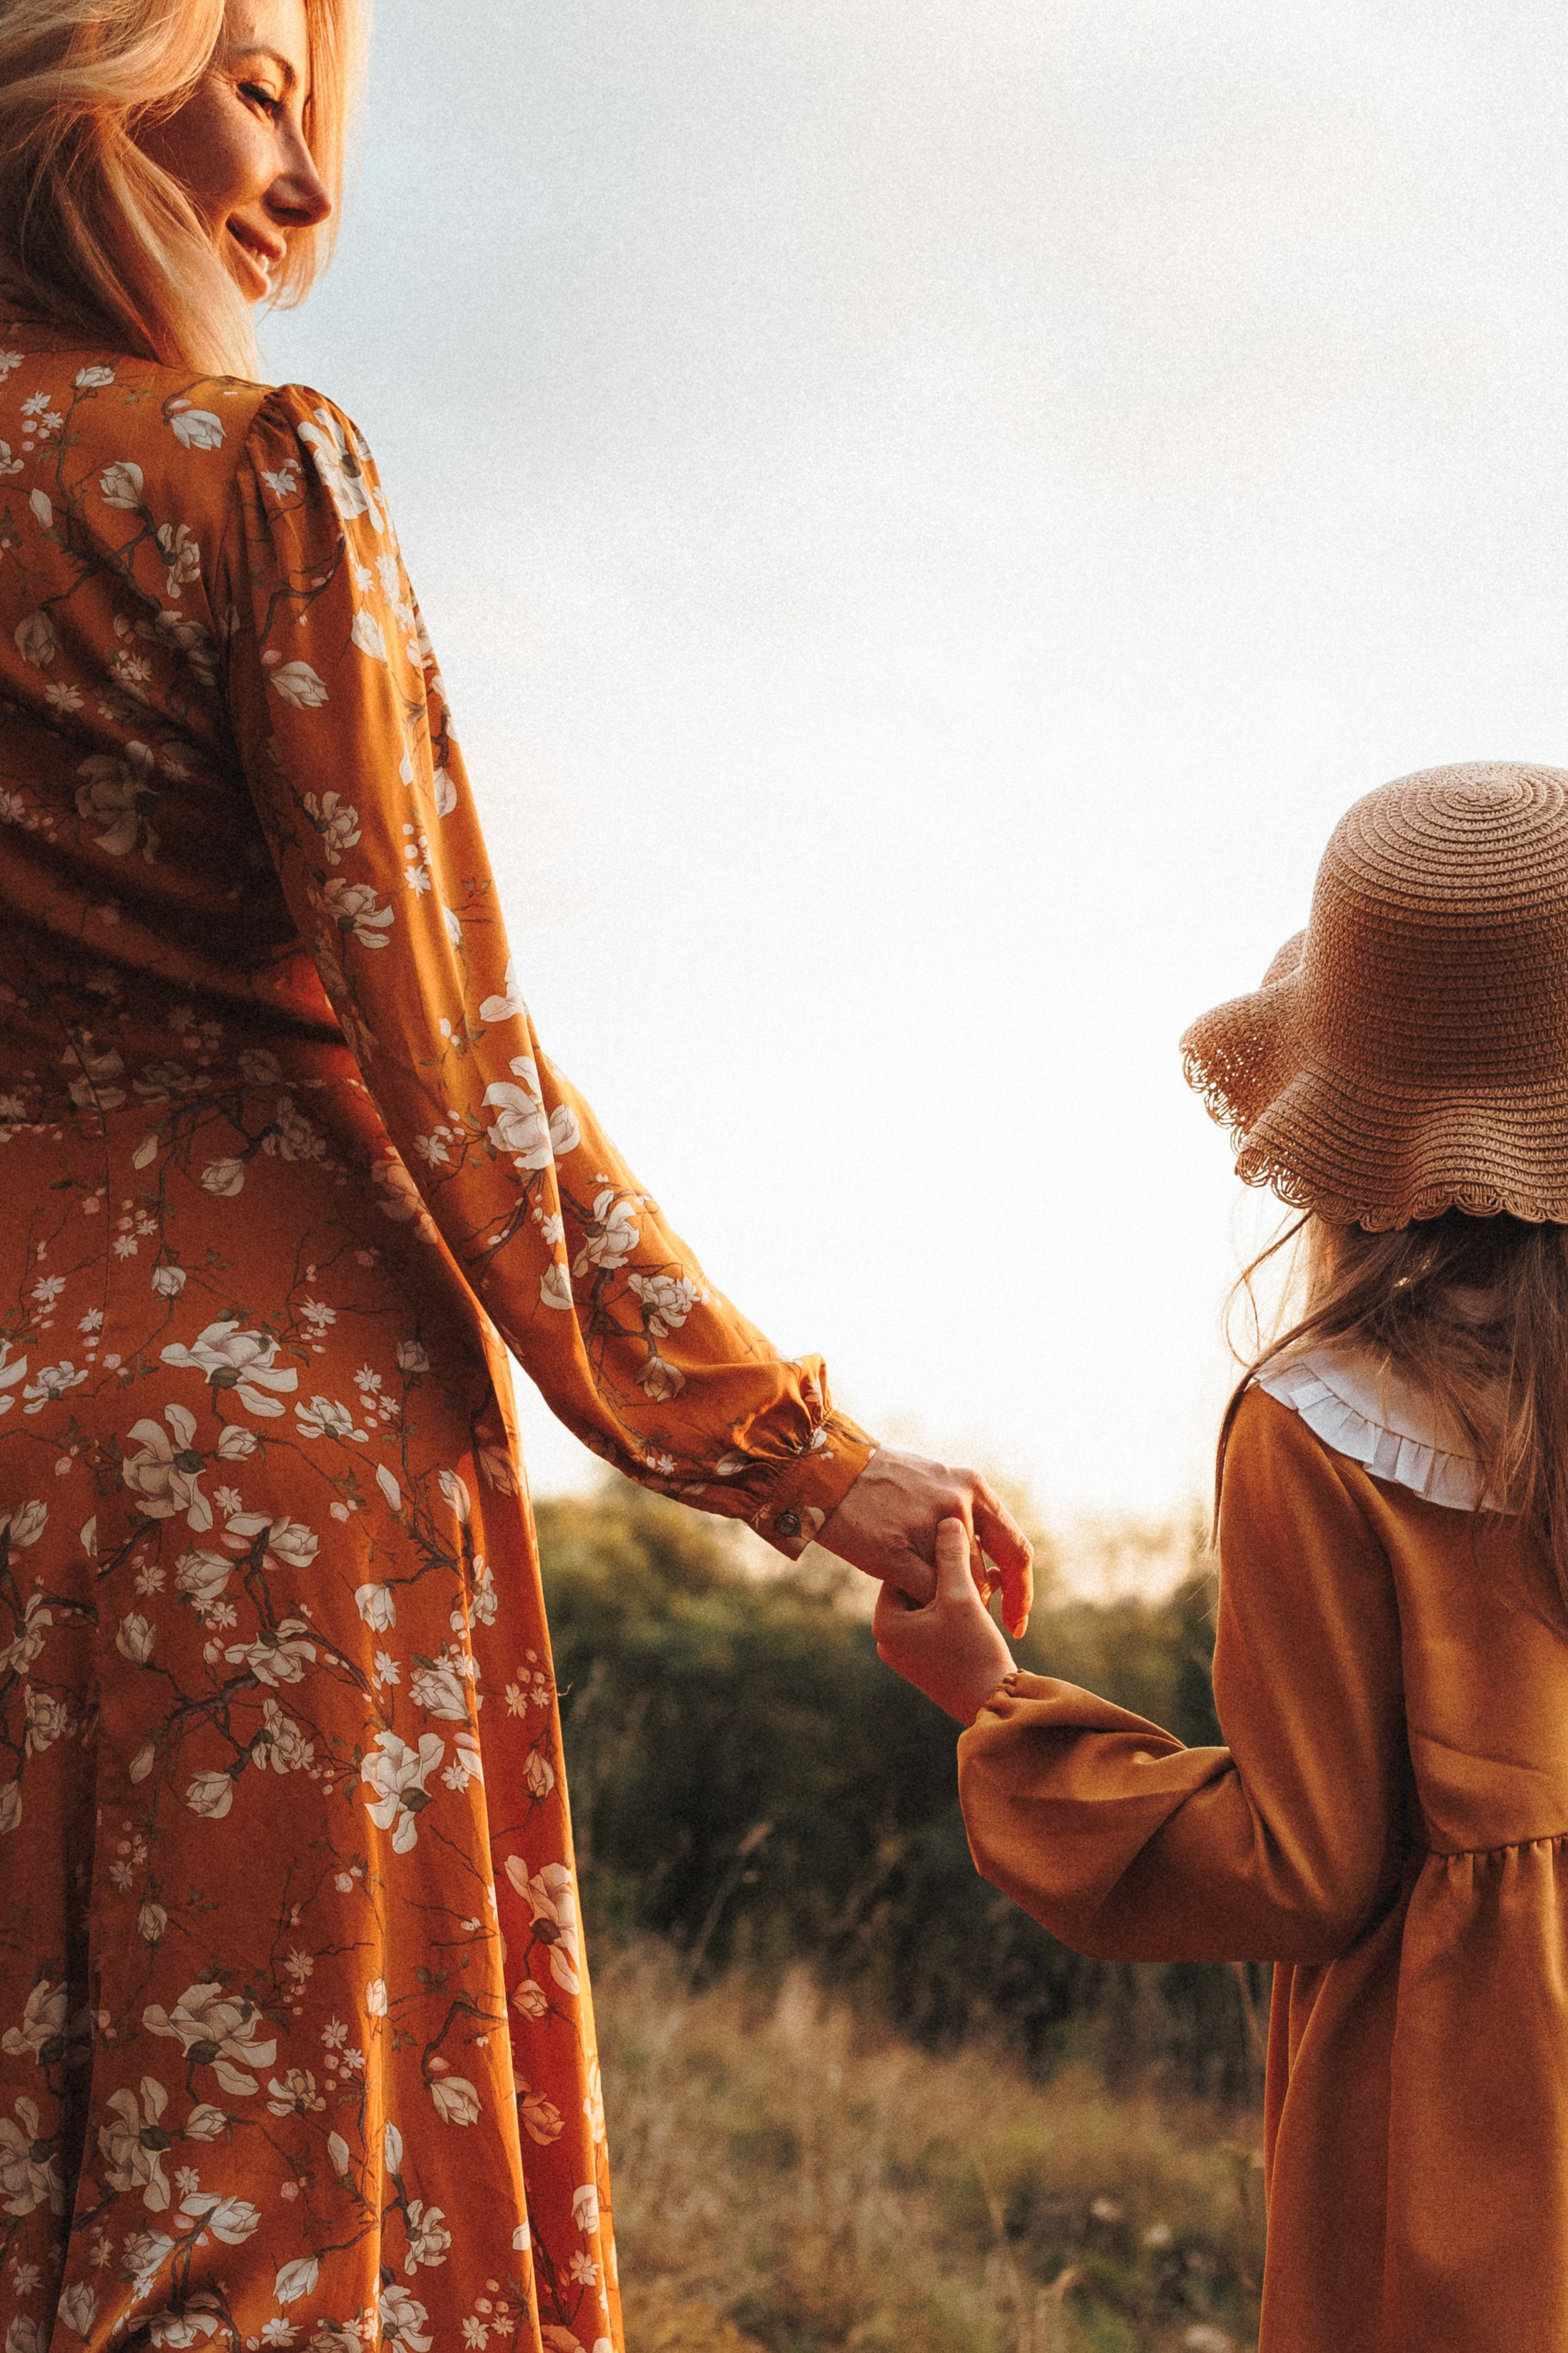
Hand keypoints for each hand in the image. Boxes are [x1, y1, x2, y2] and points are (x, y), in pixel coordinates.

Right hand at [817, 1446, 1033, 1635]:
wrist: (827, 1469)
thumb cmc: (879, 1481)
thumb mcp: (934, 1481)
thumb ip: (962, 1513)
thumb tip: (981, 1555)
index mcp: (972, 1487)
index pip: (1016, 1549)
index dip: (1022, 1591)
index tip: (1017, 1619)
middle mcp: (958, 1503)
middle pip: (987, 1578)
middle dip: (983, 1607)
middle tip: (976, 1625)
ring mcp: (927, 1527)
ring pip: (955, 1588)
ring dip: (941, 1601)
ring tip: (917, 1589)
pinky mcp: (895, 1550)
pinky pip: (924, 1593)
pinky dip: (918, 1602)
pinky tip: (902, 1593)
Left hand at [873, 1517, 1015, 1722]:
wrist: (993, 1706)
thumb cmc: (974, 1651)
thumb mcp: (961, 1596)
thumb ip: (952, 1555)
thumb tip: (947, 1519)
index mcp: (885, 1622)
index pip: (904, 1568)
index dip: (934, 1553)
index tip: (957, 1539)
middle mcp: (887, 1639)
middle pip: (917, 1586)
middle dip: (948, 1572)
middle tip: (976, 1555)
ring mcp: (905, 1653)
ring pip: (931, 1604)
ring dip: (959, 1590)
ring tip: (991, 1577)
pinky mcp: (924, 1662)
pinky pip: (938, 1624)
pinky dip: (959, 1610)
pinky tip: (990, 1596)